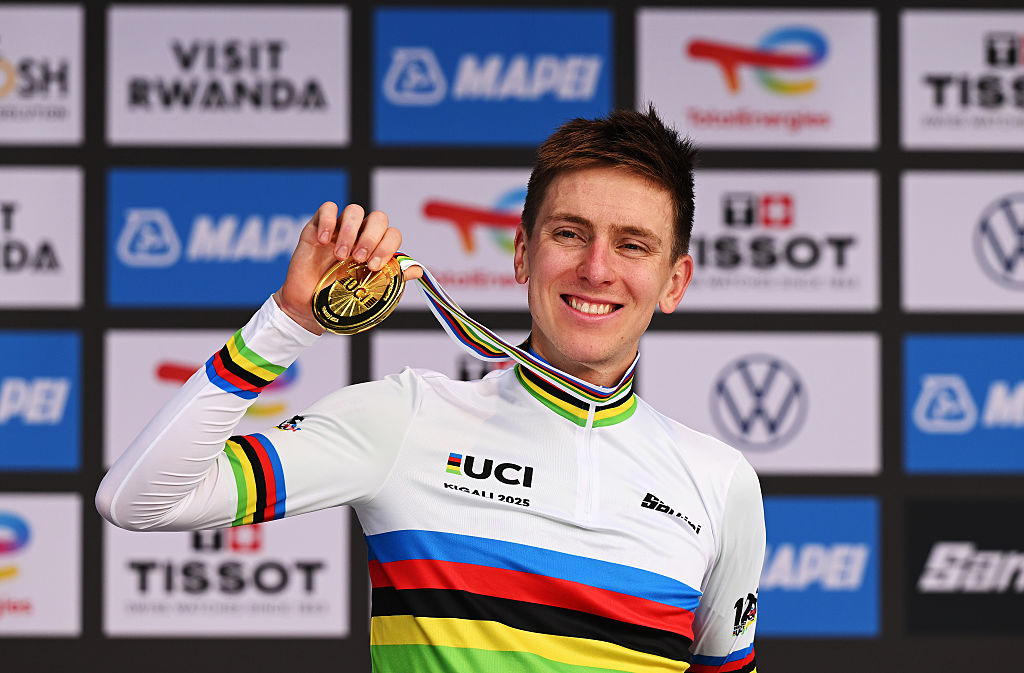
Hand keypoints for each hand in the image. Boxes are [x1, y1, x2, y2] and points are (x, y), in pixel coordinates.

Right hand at [273, 202, 421, 333]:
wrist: (308, 307)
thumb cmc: (339, 299)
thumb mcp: (368, 293)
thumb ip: (392, 278)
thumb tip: (417, 270)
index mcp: (376, 249)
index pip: (392, 234)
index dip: (387, 246)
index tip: (374, 266)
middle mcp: (360, 236)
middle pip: (378, 218)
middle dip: (372, 238)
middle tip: (360, 259)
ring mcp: (339, 230)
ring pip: (355, 211)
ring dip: (350, 232)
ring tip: (341, 256)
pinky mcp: (317, 227)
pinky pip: (327, 208)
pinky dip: (327, 221)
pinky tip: (324, 241)